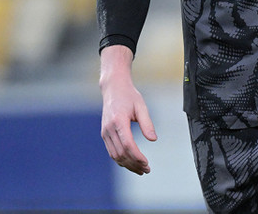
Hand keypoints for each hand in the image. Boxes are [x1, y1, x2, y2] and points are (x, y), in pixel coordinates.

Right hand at [99, 45, 156, 174]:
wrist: (113, 88)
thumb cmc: (129, 96)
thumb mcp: (141, 106)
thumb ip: (147, 123)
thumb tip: (153, 139)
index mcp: (118, 121)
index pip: (128, 145)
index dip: (137, 157)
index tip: (147, 163)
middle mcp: (109, 128)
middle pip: (121, 153)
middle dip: (134, 164)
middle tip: (146, 170)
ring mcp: (105, 132)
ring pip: (115, 155)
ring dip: (127, 165)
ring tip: (140, 170)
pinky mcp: (104, 134)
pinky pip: (111, 151)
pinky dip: (121, 160)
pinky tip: (131, 163)